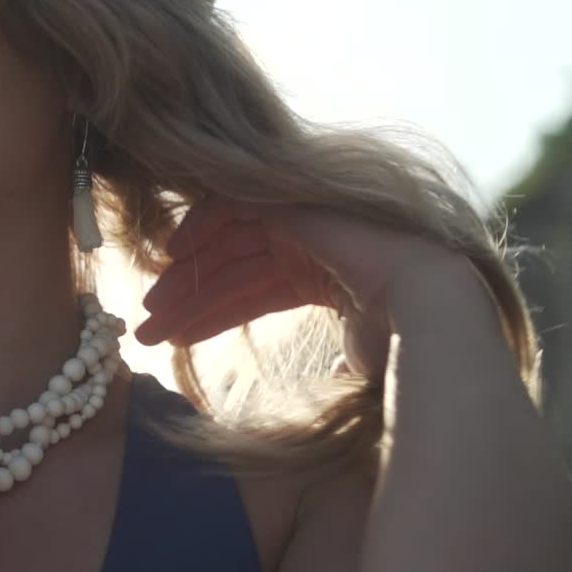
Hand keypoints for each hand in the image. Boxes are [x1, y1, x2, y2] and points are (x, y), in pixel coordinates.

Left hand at [134, 197, 463, 377]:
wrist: (428, 312)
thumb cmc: (401, 344)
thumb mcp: (355, 352)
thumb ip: (340, 356)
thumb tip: (341, 368)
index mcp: (325, 277)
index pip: (251, 292)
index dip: (210, 315)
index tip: (173, 342)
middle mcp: (311, 244)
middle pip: (229, 269)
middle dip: (186, 303)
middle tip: (144, 333)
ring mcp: (303, 221)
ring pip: (223, 247)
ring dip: (183, 282)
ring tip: (148, 316)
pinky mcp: (292, 203)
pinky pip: (231, 206)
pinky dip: (199, 227)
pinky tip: (172, 256)